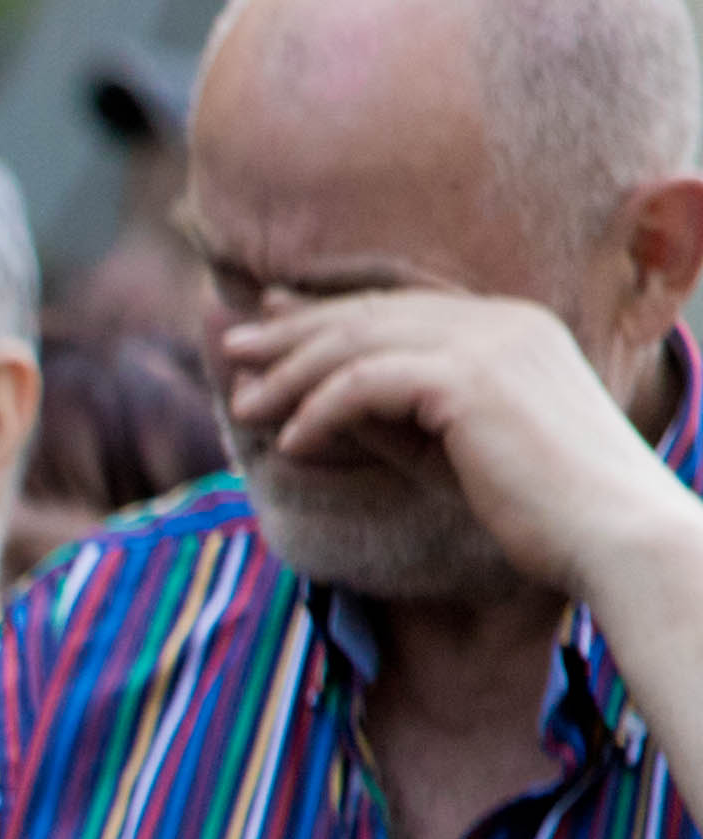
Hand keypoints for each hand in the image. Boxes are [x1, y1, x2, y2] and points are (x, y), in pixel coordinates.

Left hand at [215, 288, 702, 601]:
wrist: (605, 532)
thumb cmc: (532, 507)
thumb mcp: (445, 452)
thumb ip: (389, 420)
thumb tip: (309, 408)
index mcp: (510, 327)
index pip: (398, 306)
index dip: (326, 313)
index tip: (268, 323)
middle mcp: (502, 322)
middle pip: (372, 313)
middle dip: (294, 331)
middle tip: (233, 349)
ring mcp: (491, 344)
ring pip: (360, 342)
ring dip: (292, 375)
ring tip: (245, 406)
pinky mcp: (473, 381)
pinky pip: (367, 384)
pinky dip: (319, 411)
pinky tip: (289, 444)